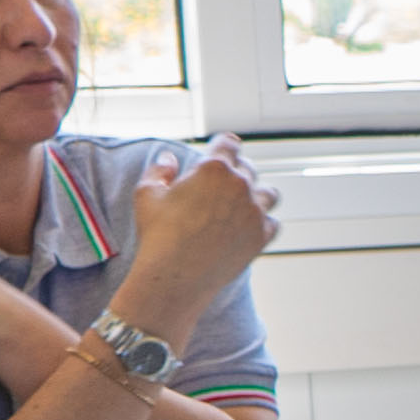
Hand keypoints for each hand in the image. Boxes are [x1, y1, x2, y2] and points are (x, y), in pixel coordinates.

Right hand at [114, 140, 279, 324]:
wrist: (175, 276)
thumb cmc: (158, 234)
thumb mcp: (147, 194)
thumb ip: (159, 170)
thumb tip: (169, 158)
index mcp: (214, 168)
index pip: (229, 144)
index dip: (224, 145)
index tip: (223, 148)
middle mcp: (240, 185)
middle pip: (248, 168)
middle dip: (237, 171)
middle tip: (224, 182)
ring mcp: (254, 211)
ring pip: (268, 193)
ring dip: (257, 194)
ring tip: (244, 202)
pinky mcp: (261, 236)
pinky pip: (273, 222)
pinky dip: (264, 223)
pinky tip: (251, 226)